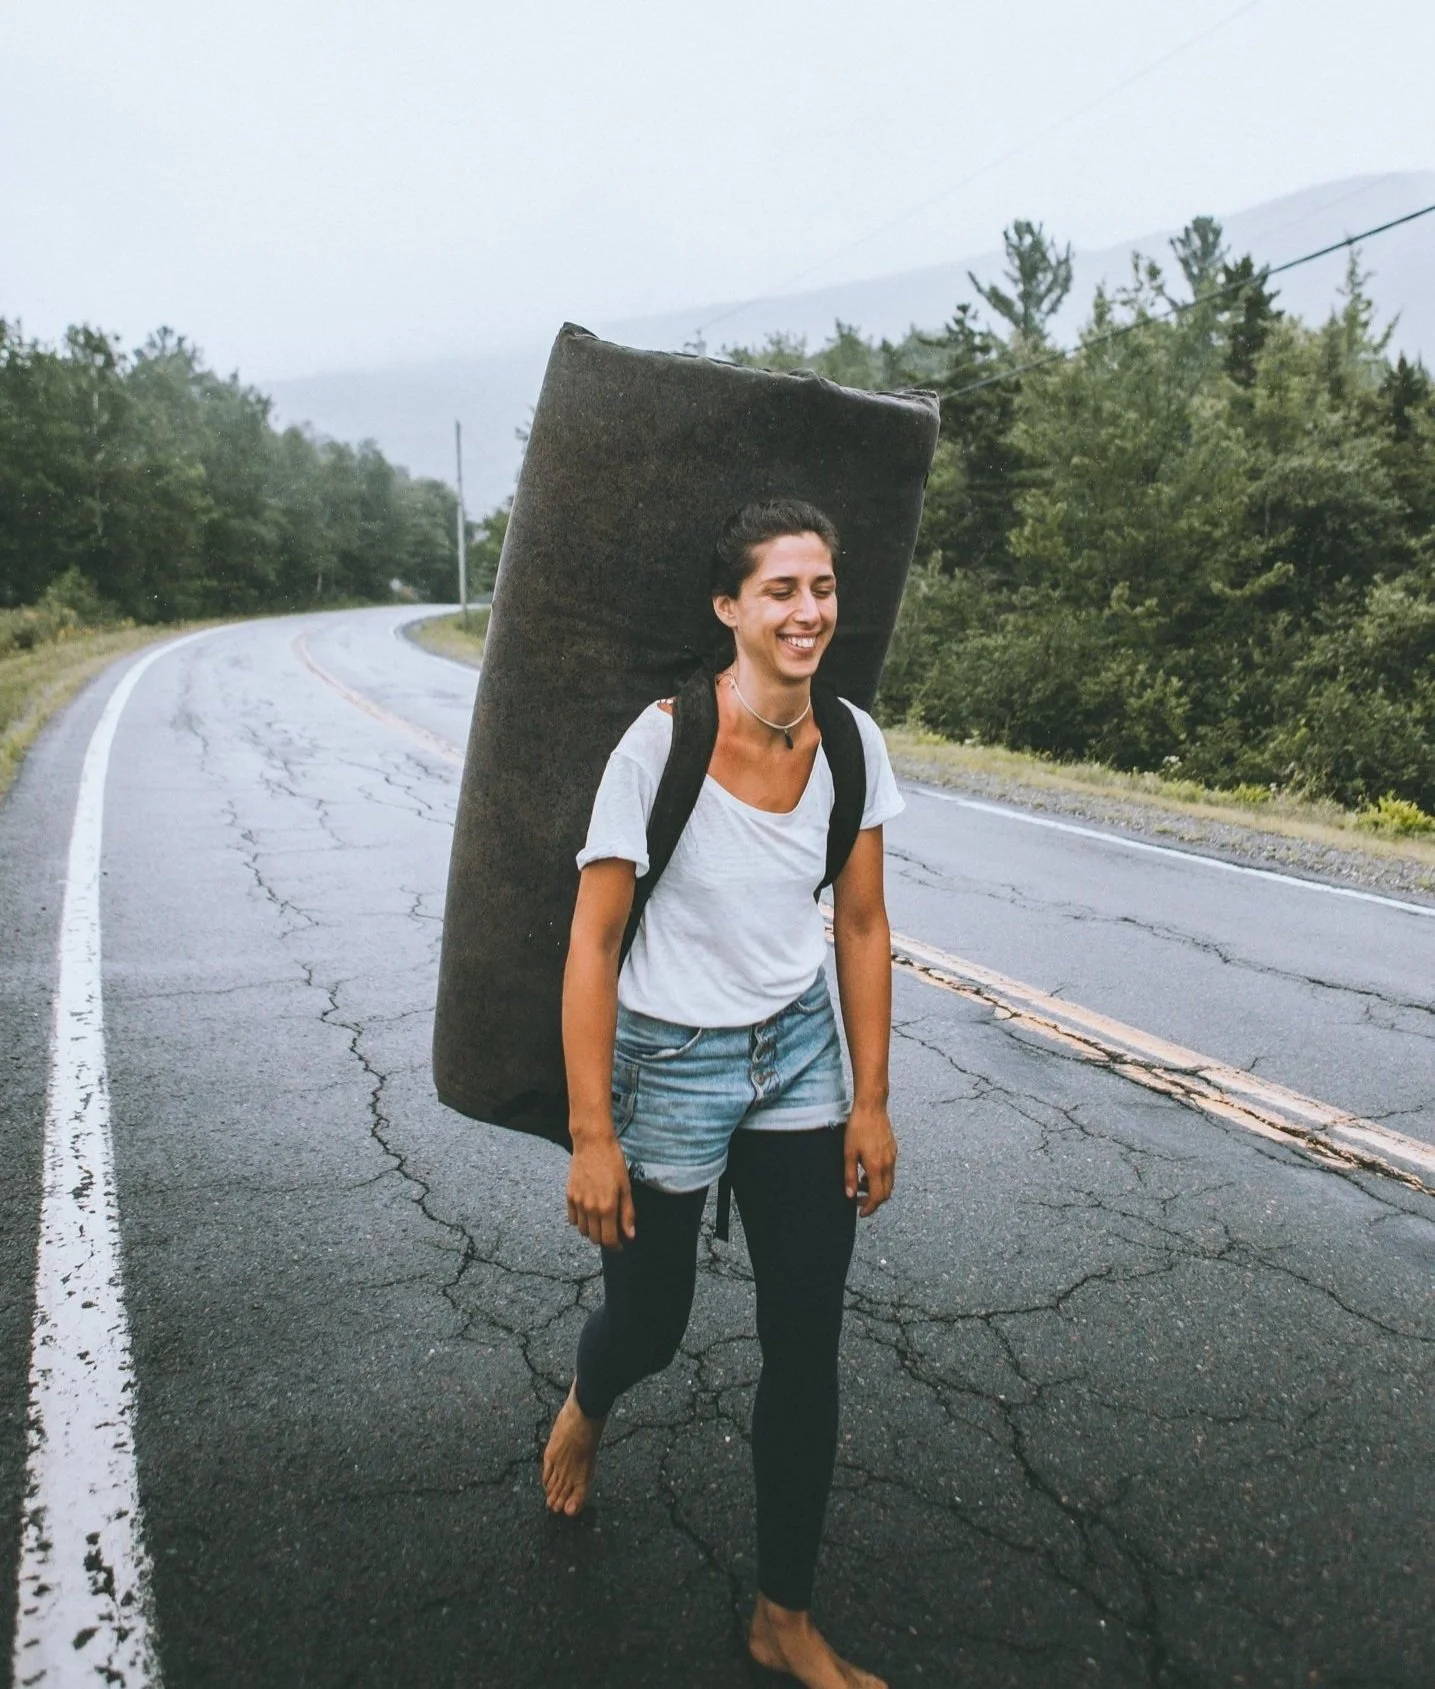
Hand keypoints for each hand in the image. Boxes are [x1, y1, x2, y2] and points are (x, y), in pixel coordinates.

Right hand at [566, 1130, 635, 1248]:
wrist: (592, 1143)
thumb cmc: (613, 1162)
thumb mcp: (626, 1187)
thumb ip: (627, 1213)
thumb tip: (630, 1235)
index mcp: (607, 1207)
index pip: (608, 1239)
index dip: (616, 1246)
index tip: (621, 1245)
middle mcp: (590, 1209)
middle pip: (595, 1238)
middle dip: (605, 1240)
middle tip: (613, 1233)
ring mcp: (577, 1203)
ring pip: (583, 1230)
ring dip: (592, 1232)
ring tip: (601, 1223)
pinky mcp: (569, 1195)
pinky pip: (572, 1219)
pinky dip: (580, 1222)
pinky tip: (589, 1215)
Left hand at [844, 1101, 896, 1217]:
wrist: (872, 1107)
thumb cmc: (858, 1128)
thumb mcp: (848, 1153)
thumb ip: (850, 1176)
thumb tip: (850, 1195)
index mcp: (877, 1167)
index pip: (877, 1197)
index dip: (869, 1208)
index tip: (861, 1213)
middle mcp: (888, 1164)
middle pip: (886, 1193)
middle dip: (874, 1201)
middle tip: (859, 1202)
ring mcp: (892, 1156)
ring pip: (889, 1182)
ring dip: (877, 1189)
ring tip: (861, 1184)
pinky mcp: (893, 1149)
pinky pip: (890, 1170)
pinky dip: (880, 1177)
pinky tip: (867, 1170)